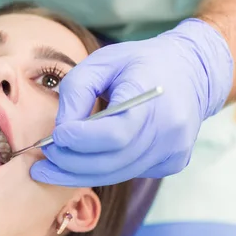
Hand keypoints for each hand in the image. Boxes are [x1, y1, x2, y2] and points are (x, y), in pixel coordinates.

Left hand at [31, 18, 233, 186]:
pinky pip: (127, 173)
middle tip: (43, 158)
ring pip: (117, 174)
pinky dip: (99, 171)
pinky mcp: (171, 163)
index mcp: (155, 100)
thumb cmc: (141, 62)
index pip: (115, 134)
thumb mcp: (104, 61)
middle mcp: (169, 132)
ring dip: (78, 174)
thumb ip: (77, 91)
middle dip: (71, 163)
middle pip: (112, 162)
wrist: (192, 71)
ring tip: (48, 169)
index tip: (55, 136)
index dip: (81, 140)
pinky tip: (80, 163)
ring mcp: (173, 151)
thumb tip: (61, 128)